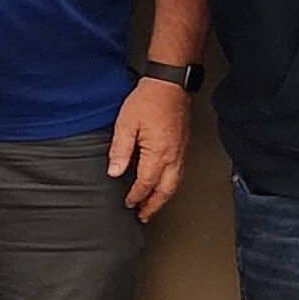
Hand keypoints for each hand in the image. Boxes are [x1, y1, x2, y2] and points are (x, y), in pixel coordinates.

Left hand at [108, 76, 191, 220]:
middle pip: (165, 190)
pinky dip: (172, 184)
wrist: (170, 83)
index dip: (136, 196)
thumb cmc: (149, 99)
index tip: (128, 203)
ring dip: (164, 197)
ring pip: (175, 183)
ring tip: (154, 205)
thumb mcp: (126, 124)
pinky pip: (180, 172)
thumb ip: (120, 150)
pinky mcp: (183, 145)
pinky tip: (165, 184)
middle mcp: (173, 155)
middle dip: (154, 205)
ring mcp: (181, 151)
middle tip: (144, 216)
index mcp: (158, 153)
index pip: (145, 183)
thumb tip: (114, 172)